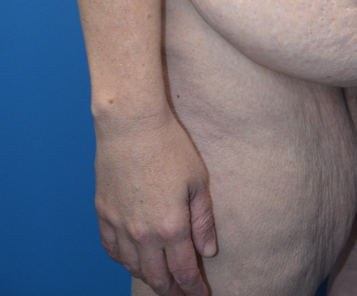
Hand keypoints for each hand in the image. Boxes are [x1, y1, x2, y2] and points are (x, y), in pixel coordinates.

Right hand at [94, 108, 216, 294]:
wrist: (131, 125)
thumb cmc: (169, 147)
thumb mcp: (197, 182)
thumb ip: (202, 221)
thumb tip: (207, 252)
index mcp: (171, 227)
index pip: (184, 272)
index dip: (194, 289)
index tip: (201, 295)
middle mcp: (143, 234)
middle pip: (157, 278)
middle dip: (173, 290)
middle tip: (183, 293)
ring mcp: (119, 225)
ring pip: (133, 267)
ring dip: (149, 277)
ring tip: (161, 279)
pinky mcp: (103, 213)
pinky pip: (111, 249)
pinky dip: (123, 260)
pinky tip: (132, 260)